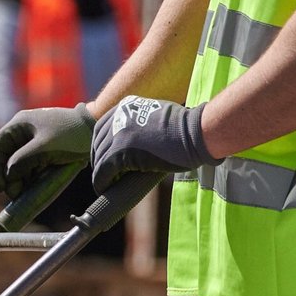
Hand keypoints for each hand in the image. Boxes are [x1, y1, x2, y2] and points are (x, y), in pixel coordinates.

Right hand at [0, 104, 95, 195]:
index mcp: (18, 125)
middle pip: (4, 158)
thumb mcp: (43, 149)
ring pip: (16, 164)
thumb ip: (21, 162)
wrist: (97, 128)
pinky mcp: (42, 150)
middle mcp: (22, 132)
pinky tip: (34, 184)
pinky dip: (28, 176)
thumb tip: (8, 178)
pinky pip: (29, 166)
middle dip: (7, 177)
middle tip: (14, 193)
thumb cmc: (71, 134)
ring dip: (18, 179)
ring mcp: (32, 141)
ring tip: (24, 191)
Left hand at [91, 96, 216, 192]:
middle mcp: (118, 116)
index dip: (101, 145)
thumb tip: (136, 139)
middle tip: (104, 173)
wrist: (197, 132)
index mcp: (127, 106)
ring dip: (100, 173)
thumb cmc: (187, 128)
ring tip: (105, 184)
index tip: (104, 158)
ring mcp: (117, 134)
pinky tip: (104, 189)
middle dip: (99, 159)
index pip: (102, 128)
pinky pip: (103, 171)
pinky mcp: (120, 152)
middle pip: (98, 142)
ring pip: (99, 158)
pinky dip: (101, 182)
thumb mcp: (157, 116)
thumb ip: (141, 123)